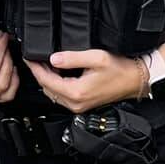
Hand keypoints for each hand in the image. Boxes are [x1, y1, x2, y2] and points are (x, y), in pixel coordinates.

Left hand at [26, 48, 145, 113]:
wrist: (135, 80)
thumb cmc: (121, 70)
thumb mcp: (96, 58)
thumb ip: (72, 58)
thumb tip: (53, 58)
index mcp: (77, 92)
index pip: (46, 80)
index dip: (35, 68)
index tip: (28, 58)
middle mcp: (76, 103)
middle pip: (47, 88)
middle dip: (39, 73)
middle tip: (34, 58)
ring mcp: (79, 106)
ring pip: (53, 93)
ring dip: (47, 79)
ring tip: (44, 63)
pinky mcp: (82, 104)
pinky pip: (62, 95)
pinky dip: (56, 84)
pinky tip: (57, 73)